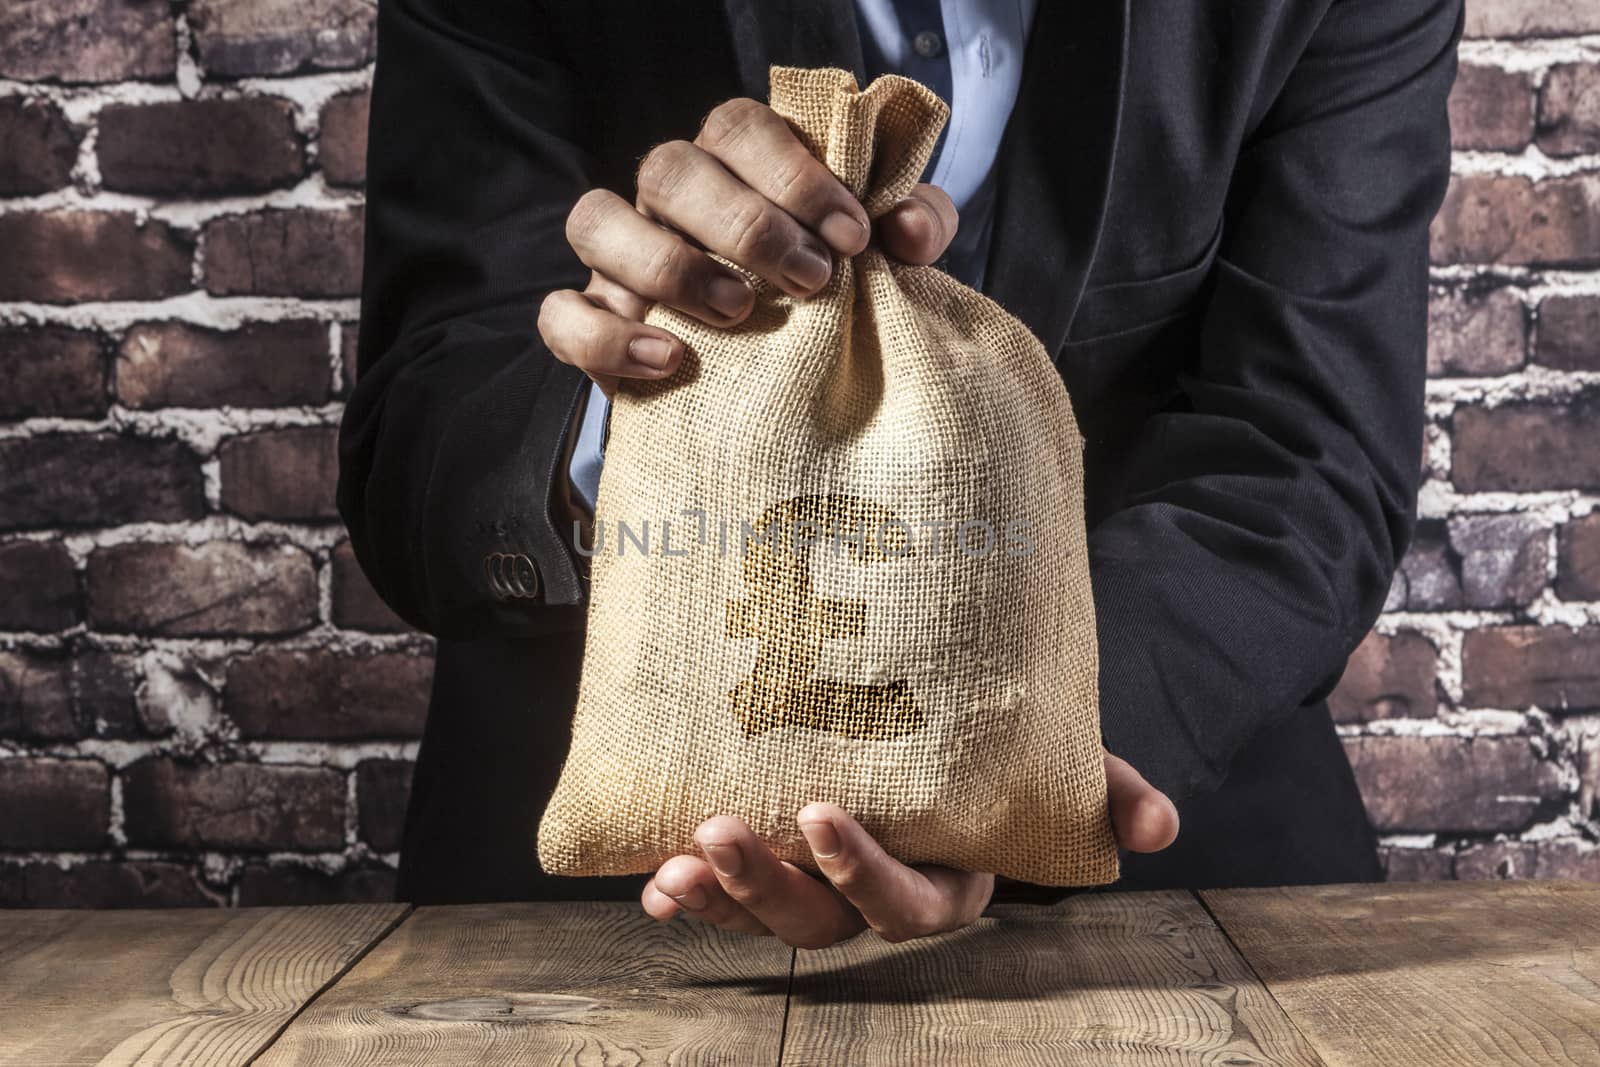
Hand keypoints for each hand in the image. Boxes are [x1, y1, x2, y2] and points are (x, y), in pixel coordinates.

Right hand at [538, 96, 958, 393]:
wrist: (778, 390)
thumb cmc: (826, 299)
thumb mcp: (883, 262)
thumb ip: (911, 229)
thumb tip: (912, 227)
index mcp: (731, 165)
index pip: (738, 126)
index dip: (794, 174)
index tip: (853, 237)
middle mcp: (666, 200)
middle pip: (668, 168)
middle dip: (746, 224)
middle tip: (812, 280)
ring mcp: (619, 260)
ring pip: (597, 220)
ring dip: (671, 265)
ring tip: (740, 313)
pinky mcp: (592, 324)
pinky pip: (560, 315)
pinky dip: (607, 335)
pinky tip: (669, 360)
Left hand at [640, 752, 1177, 948]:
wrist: (946, 717)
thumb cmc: (1000, 745)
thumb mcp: (1053, 760)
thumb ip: (1100, 791)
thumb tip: (1160, 830)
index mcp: (946, 878)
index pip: (909, 903)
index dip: (863, 872)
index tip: (820, 816)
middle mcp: (877, 893)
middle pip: (823, 922)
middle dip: (769, 888)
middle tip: (720, 831)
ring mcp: (818, 882)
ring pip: (768, 915)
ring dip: (718, 896)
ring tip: (674, 864)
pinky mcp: (773, 860)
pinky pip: (727, 896)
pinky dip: (688, 893)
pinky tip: (651, 879)